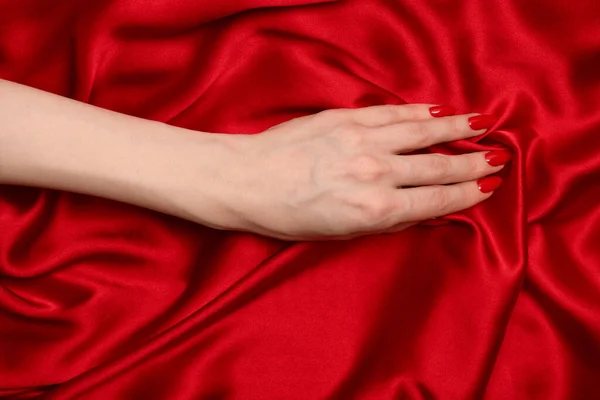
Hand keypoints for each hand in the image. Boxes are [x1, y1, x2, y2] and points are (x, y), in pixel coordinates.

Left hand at [215, 104, 509, 239]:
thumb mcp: (340, 234)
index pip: (436, 201)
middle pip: (437, 166)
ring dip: (455, 130)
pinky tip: (436, 110)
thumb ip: (385, 222)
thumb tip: (421, 212)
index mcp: (376, 209)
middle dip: (472, 163)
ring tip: (481, 125)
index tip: (488, 188)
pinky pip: (393, 113)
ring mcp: (363, 140)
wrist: (247, 181)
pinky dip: (418, 111)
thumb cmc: (288, 217)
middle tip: (498, 158)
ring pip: (422, 132)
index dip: (466, 195)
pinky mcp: (346, 118)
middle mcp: (377, 173)